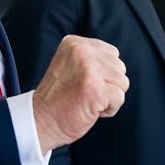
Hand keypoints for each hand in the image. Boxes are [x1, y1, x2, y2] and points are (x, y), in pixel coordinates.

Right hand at [32, 35, 127, 152]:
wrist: (41, 121)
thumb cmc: (59, 98)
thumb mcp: (71, 65)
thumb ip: (91, 58)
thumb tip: (117, 62)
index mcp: (75, 43)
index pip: (112, 53)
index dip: (104, 73)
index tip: (83, 82)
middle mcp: (82, 52)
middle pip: (120, 67)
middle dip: (108, 84)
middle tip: (85, 94)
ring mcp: (89, 69)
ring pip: (122, 82)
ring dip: (109, 97)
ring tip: (88, 101)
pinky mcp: (96, 89)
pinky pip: (119, 98)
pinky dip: (110, 109)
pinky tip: (91, 110)